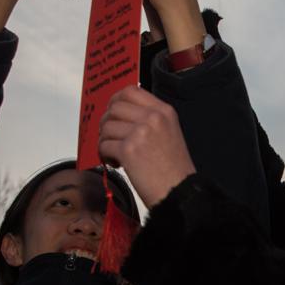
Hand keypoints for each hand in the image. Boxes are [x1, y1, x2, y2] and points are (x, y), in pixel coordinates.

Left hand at [98, 87, 195, 207]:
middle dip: (107, 122)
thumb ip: (148, 119)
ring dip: (106, 141)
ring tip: (116, 154)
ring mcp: (140, 133)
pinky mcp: (128, 151)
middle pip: (115, 107)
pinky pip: (104, 145)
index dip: (116, 100)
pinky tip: (117, 163)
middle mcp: (153, 118)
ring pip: (107, 127)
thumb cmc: (174, 169)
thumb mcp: (169, 132)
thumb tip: (118, 114)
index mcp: (164, 111)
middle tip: (111, 137)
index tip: (113, 112)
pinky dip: (105, 155)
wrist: (180, 193)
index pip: (131, 91)